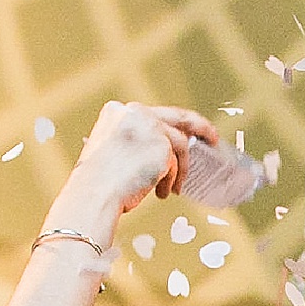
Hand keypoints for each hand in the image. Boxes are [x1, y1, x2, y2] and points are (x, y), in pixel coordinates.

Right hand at [54, 101, 219, 224]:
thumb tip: (163, 153)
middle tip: (211, 137)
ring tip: (169, 189)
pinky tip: (159, 192)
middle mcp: (133, 112)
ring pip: (179, 144)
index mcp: (117, 112)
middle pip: (176, 116)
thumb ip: (136, 143)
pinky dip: (171, 179)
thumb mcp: (113, 152)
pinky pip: (176, 163)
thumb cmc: (98, 183)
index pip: (152, 114)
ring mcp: (149, 125)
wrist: (93, 194)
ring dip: (177, 170)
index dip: (169, 126)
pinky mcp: (161, 144)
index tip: (183, 132)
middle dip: (198, 127)